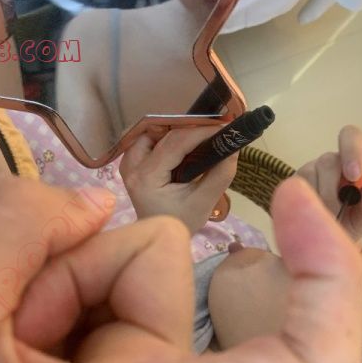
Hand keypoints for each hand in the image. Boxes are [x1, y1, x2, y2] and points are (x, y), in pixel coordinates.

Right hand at [0, 176, 361, 362]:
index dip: (331, 282)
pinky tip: (8, 340)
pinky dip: (59, 300)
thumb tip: (89, 204)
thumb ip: (11, 224)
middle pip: (164, 274)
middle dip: (78, 265)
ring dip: (60, 286)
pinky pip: (109, 302)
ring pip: (133, 279)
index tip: (295, 204)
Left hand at [120, 126, 237, 233]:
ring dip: (177, 131)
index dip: (201, 131)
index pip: (175, 142)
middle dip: (190, 128)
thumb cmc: (180, 221)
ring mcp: (128, 162)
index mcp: (147, 177)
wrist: (159, 235)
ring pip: (154, 132)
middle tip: (214, 130)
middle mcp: (132, 166)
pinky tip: (184, 144)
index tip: (224, 127)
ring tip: (200, 137)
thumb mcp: (204, 202)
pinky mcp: (131, 162)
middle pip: (162, 133)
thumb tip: (234, 147)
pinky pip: (149, 140)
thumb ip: (220, 175)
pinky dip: (167, 138)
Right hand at [298, 125, 361, 241]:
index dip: (352, 150)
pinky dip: (303, 206)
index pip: (351, 137)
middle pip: (328, 161)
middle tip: (335, 213)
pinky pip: (293, 189)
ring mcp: (307, 172)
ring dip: (317, 201)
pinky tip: (309, 218)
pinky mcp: (289, 186)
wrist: (324, 244)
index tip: (354, 176)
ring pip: (309, 175)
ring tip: (323, 219)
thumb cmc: (347, 225)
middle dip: (332, 191)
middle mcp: (328, 163)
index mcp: (350, 163)